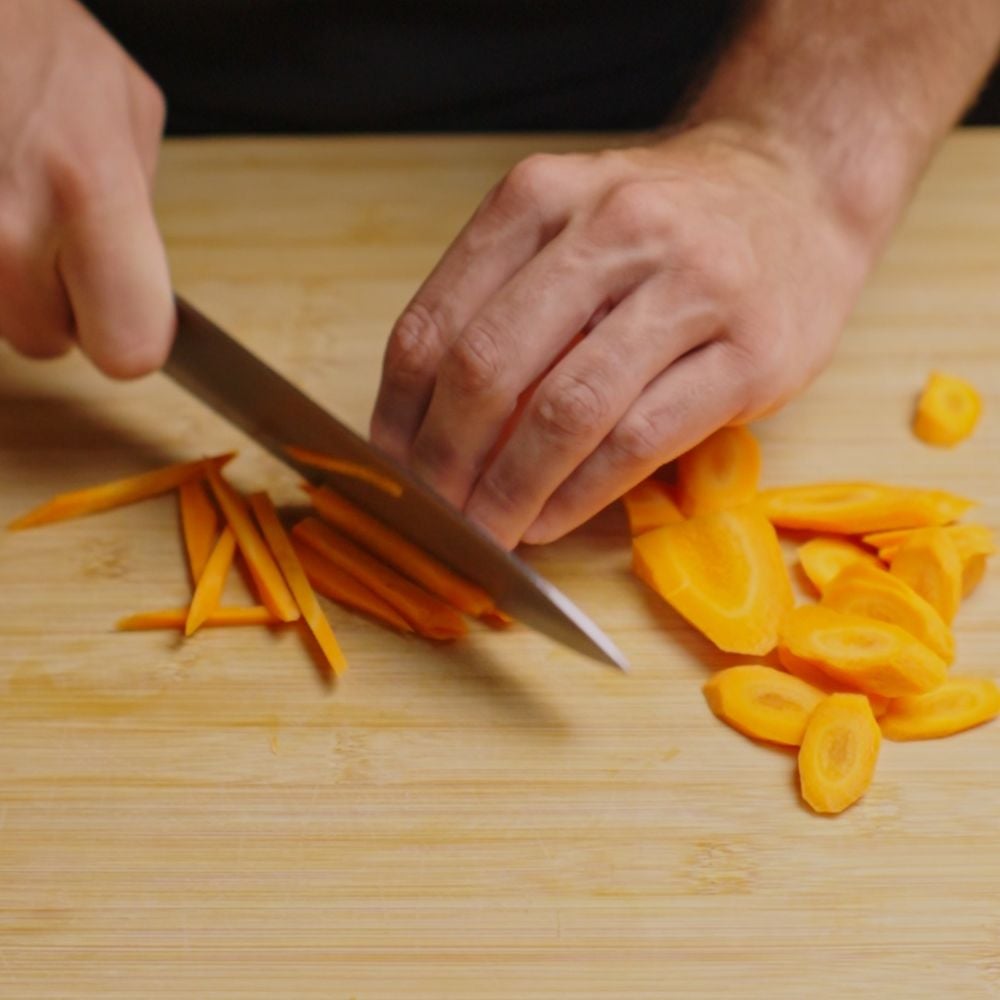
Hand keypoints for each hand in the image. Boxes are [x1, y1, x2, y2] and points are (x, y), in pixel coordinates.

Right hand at [0, 0, 171, 376]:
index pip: (128, 349)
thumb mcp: (128, 110)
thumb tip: (143, 281)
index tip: (127, 311)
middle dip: (57, 304)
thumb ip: (141, 214)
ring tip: (8, 200)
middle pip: (46, 342)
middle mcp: (8, 225)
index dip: (129, 334)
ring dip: (8, 281)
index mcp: (89, 193)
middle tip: (51, 233)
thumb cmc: (35, 42)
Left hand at [370, 122, 876, 548]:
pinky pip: (641, 439)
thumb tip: (422, 432)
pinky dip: (580, 494)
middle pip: (490, 367)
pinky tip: (549, 520)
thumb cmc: (663, 232)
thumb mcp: (566, 232)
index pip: (435, 322)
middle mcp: (614, 227)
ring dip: (510, 490)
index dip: (399, 414)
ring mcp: (693, 286)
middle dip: (444, 462)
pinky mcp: (753, 353)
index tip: (387, 470)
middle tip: (432, 516)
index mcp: (542, 198)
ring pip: (567, 410)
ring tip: (488, 533)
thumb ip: (499, 310)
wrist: (796, 191)